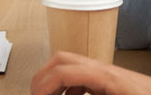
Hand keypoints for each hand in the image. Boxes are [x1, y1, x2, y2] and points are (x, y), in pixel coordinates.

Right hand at [31, 51, 150, 94]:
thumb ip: (86, 94)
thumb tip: (68, 92)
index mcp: (102, 76)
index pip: (63, 70)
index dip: (43, 86)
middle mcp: (102, 69)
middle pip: (63, 59)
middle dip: (43, 77)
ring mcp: (105, 72)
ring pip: (70, 67)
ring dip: (55, 83)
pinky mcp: (108, 80)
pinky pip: (82, 78)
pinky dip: (69, 89)